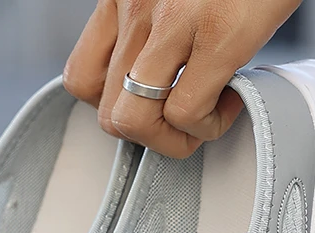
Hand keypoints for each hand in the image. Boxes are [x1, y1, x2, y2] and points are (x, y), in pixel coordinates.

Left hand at [63, 0, 301, 157]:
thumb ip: (154, 25)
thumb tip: (160, 78)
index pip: (82, 79)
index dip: (116, 106)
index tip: (154, 100)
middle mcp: (134, 5)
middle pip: (108, 115)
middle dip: (150, 133)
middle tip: (185, 117)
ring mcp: (170, 20)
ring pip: (135, 123)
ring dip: (174, 137)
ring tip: (206, 113)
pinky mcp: (216, 35)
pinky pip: (186, 114)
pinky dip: (209, 125)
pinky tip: (232, 99)